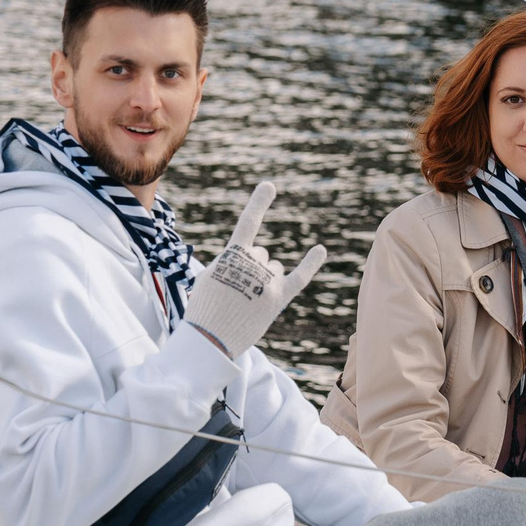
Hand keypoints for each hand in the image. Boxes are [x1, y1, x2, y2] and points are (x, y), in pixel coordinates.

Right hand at [184, 182, 327, 360]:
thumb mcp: (210, 277)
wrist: (210, 339)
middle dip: (251, 270)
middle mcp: (255, 262)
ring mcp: (268, 280)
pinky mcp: (279, 298)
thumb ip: (234, 262)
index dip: (259, 203)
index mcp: (233, 254)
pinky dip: (311, 262)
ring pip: (275, 269)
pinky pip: (300, 276)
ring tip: (247, 302)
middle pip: (262, 256)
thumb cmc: (205, 309)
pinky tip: (320, 249)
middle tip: (236, 294)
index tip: (270, 186)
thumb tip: (259, 260)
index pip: (249, 222)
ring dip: (265, 281)